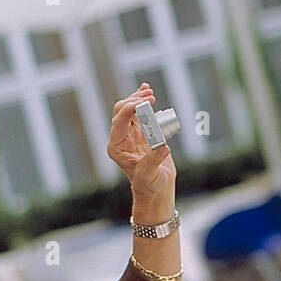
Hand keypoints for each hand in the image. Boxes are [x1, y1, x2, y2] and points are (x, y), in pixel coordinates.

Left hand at [108, 84, 175, 217]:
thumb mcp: (150, 174)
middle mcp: (121, 139)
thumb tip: (162, 145)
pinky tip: (149, 93)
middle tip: (150, 97)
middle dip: (134, 101)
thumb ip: (154, 159)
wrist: (156, 190)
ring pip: (129, 110)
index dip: (130, 108)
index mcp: (117, 147)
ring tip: (148, 91)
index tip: (146, 102)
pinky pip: (139, 114)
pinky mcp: (141, 134)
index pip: (119, 121)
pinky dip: (143, 103)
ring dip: (138, 98)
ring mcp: (130, 135)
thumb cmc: (150, 186)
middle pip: (121, 111)